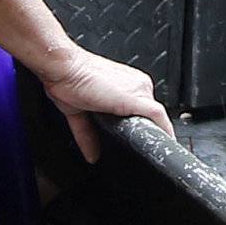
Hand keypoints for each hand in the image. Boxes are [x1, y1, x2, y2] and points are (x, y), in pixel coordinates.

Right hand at [33, 41, 174, 163]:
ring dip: (148, 135)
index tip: (133, 139)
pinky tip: (162, 145)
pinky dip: (162, 133)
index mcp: (126, 84)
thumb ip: (88, 134)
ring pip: (153, 118)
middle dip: (140, 133)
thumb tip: (92, 155)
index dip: (136, 125)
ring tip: (141, 149)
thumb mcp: (78, 112)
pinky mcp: (138, 98)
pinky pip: (159, 118)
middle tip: (133, 148)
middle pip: (147, 116)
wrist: (63, 68)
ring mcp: (139, 90)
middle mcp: (137, 85)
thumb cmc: (67, 82)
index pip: (140, 110)